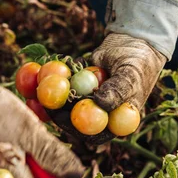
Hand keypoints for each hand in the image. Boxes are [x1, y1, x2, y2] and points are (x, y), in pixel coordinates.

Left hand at [48, 33, 166, 143]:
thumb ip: (118, 90)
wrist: (134, 43)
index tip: (60, 117)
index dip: (75, 129)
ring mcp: (87, 101)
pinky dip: (54, 78)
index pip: (94, 134)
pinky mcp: (79, 86)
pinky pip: (64, 85)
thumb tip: (100, 103)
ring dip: (51, 95)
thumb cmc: (138, 63)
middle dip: (57, 112)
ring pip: (66, 103)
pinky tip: (46, 68)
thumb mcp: (130, 75)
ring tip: (39, 82)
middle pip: (75, 121)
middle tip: (42, 100)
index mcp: (115, 122)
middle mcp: (99, 115)